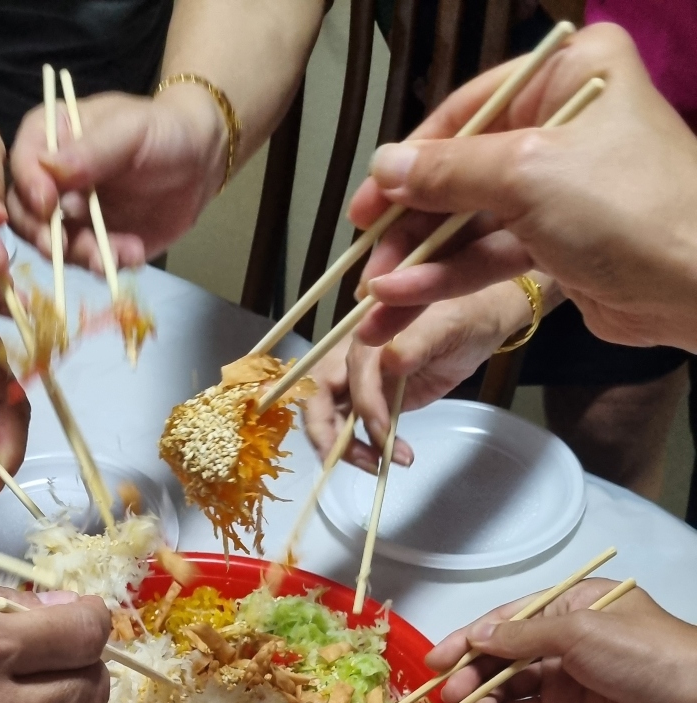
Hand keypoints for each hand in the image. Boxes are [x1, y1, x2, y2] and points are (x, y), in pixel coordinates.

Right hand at [7, 83, 226, 270]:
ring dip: (82, 255)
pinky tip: (134, 254)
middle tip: (65, 247)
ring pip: (54, 245)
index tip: (47, 205)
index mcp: (52, 137)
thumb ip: (92, 149)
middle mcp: (53, 180)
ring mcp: (71, 215)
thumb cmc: (164, 131)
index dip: (28, 185)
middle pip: (26, 212)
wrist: (199, 163)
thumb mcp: (130, 130)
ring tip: (117, 253)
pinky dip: (108, 264)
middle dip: (43, 235)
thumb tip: (49, 168)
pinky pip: (89, 262)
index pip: (22, 161)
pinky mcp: (94, 242)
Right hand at [304, 279, 543, 469]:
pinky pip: (352, 428)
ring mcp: (359, 379)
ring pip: (329, 416)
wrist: (477, 324)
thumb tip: (390, 360)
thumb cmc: (464, 316)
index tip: (384, 431)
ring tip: (379, 466)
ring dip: (344, 447)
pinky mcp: (370, 400)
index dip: (363, 403)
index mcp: (368, 330)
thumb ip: (415, 341)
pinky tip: (391, 459)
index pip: (350, 370)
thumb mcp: (447, 325)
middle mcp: (353, 354)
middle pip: (318, 395)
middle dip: (325, 432)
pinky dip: (363, 448)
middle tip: (345, 461)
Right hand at [346, 24, 696, 351]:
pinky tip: (404, 302)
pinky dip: (447, 279)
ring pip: (469, 222)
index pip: (466, 111)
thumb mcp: (526, 173)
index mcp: (568, 75)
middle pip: (462, 171)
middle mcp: (562, 123)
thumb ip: (447, 171)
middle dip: (409, 225)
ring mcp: (560, 188)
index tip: (366, 204)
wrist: (696, 284)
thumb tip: (383, 167)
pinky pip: (488, 255)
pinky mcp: (558, 243)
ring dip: (420, 264)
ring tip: (374, 300)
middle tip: (365, 262)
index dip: (410, 161)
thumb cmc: (626, 206)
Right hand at [425, 579, 696, 702]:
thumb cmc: (646, 653)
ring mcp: (567, 679)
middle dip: (472, 676)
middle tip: (449, 698)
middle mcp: (563, 640)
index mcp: (567, 606)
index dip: (467, 640)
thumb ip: (524, 635)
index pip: (505, 621)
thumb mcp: (582, 632)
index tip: (435, 663)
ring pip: (511, 689)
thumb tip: (478, 635)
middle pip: (502, 657)